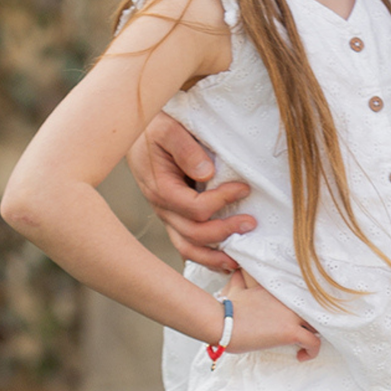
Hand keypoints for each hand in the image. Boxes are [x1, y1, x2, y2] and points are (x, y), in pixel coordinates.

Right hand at [128, 113, 255, 270]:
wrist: (139, 132)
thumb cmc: (155, 128)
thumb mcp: (168, 129)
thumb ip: (185, 149)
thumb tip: (207, 173)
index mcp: (160, 188)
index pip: (194, 207)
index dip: (221, 201)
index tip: (244, 188)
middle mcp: (162, 207)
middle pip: (193, 233)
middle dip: (224, 231)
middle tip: (251, 223)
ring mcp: (167, 215)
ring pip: (187, 247)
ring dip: (213, 257)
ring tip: (237, 262)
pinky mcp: (174, 217)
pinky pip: (187, 244)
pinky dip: (205, 256)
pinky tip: (224, 262)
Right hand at [221, 269, 320, 361]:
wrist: (222, 322)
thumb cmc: (227, 310)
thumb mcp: (236, 289)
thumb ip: (240, 280)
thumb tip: (235, 271)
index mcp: (278, 290)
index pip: (302, 295)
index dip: (303, 307)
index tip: (297, 318)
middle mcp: (289, 300)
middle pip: (314, 308)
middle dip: (312, 319)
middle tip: (304, 331)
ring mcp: (291, 315)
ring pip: (318, 324)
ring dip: (314, 334)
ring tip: (305, 344)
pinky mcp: (290, 331)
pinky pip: (314, 343)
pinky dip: (312, 351)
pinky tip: (302, 356)